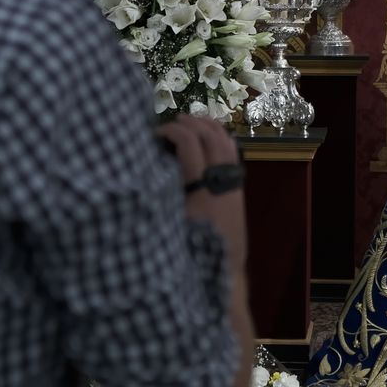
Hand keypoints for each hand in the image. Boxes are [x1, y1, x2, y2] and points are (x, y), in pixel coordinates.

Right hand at [155, 115, 245, 240]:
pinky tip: (210, 135)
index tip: (157, 133)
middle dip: (190, 123)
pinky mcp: (239, 186)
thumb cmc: (190, 247)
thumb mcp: (169, 220)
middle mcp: (221, 179)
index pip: (189, 144)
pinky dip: (222, 137)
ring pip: (225, 141)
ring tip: (191, 120)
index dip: (172, 131)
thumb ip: (162, 191)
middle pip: (209, 136)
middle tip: (172, 122)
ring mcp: (234, 181)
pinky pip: (233, 152)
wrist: (224, 265)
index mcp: (202, 188)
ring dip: (208, 126)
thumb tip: (147, 164)